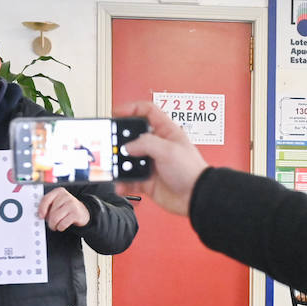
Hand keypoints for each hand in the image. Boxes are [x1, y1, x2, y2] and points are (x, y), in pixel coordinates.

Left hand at [38, 187, 90, 231]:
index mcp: (58, 191)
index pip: (46, 199)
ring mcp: (71, 204)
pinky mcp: (76, 213)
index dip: (41, 208)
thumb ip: (48, 205)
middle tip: (51, 223)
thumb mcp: (57, 203)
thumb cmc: (66, 208)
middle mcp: (65, 196)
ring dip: (53, 225)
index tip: (40, 216)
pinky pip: (62, 224)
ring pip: (55, 218)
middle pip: (51, 211)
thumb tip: (40, 214)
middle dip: (49, 220)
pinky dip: (60, 228)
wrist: (83, 212)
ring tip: (55, 226)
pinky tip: (62, 226)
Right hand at [112, 101, 207, 216]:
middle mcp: (157, 146)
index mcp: (166, 131)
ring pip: (128, 160)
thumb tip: (128, 146)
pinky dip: (123, 183)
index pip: (147, 112)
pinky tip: (121, 184)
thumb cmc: (191, 171)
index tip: (116, 113)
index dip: (131, 109)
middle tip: (111, 145)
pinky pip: (129, 180)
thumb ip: (146, 143)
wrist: (196, 197)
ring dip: (119, 165)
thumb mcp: (168, 150)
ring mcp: (151, 163)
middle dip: (120, 141)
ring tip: (115, 168)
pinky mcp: (147, 180)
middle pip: (132, 136)